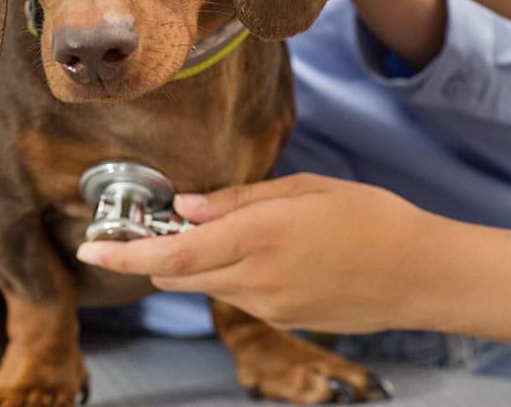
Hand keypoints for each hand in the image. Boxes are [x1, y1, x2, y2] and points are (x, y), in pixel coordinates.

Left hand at [76, 173, 437, 332]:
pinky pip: (237, 295)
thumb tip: (187, 206)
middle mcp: (254, 278)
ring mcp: (268, 306)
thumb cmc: (369, 219)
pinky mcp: (283, 319)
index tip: (89, 249)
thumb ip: (237, 200)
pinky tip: (258, 251)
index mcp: (256, 237)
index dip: (122, 254)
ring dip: (194, 262)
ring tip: (220, 230)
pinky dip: (227, 273)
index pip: (169, 254)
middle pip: (177, 275)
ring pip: (205, 285)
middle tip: (148, 228)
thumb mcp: (302, 190)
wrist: (421, 274)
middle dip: (153, 255)